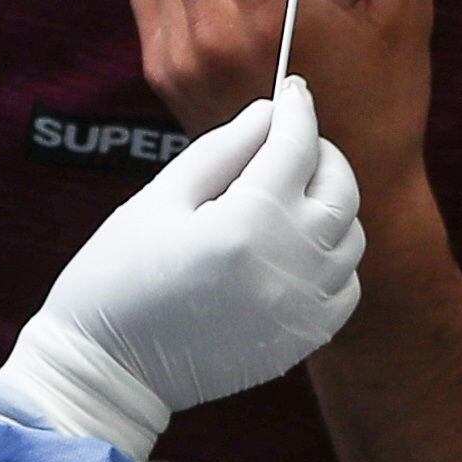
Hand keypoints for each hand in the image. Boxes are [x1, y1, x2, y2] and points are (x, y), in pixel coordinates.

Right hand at [0, 78, 366, 459]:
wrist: (110, 371)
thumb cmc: (116, 277)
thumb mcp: (156, 201)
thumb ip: (219, 151)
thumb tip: (268, 114)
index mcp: (245, 223)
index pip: (295, 146)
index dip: (296, 109)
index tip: (291, 90)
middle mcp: (288, 264)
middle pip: (340, 187)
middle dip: (322, 153)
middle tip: (291, 141)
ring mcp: (302, 307)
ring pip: (351, 236)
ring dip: (330, 204)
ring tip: (290, 194)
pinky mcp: (304, 339)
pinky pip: (347, 285)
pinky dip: (333, 256)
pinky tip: (297, 247)